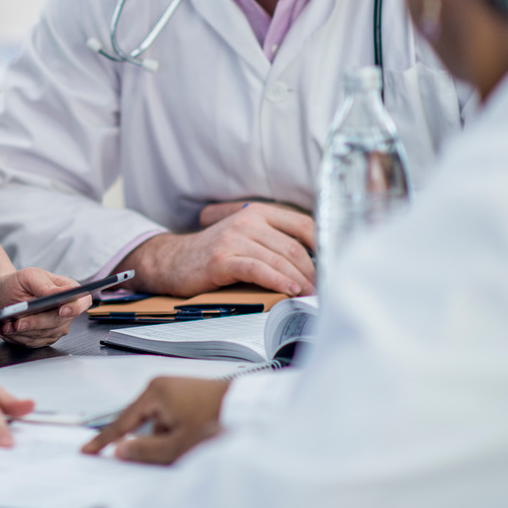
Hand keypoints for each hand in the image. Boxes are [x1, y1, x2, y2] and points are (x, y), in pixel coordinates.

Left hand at [0, 267, 90, 347]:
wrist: (2, 296)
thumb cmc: (18, 284)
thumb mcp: (28, 276)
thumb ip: (45, 285)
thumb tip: (63, 292)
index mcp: (67, 291)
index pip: (83, 301)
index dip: (76, 307)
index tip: (62, 310)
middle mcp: (65, 312)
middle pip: (59, 322)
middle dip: (37, 322)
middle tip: (19, 322)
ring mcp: (55, 327)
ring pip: (44, 334)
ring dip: (24, 331)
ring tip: (8, 324)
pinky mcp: (43, 339)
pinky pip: (33, 342)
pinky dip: (18, 337)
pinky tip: (7, 329)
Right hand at [80, 376, 230, 463]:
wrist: (254, 410)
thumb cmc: (219, 421)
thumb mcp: (178, 446)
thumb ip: (145, 451)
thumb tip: (120, 450)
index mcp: (155, 392)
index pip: (121, 422)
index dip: (104, 440)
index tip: (87, 450)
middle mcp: (163, 386)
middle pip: (143, 424)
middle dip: (153, 444)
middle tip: (168, 456)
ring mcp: (177, 390)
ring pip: (161, 425)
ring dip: (169, 442)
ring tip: (191, 449)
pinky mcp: (190, 397)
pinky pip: (174, 421)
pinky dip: (179, 435)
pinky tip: (195, 443)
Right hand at [123, 203, 316, 296]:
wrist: (173, 260)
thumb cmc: (216, 254)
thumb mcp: (247, 237)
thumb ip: (274, 241)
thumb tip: (315, 263)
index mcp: (258, 212)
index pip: (303, 224)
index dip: (323, 246)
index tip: (334, 265)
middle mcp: (247, 220)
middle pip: (293, 246)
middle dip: (313, 272)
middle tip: (323, 290)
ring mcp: (234, 238)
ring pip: (279, 259)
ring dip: (300, 280)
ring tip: (311, 295)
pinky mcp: (222, 259)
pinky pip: (257, 269)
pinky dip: (277, 281)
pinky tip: (289, 291)